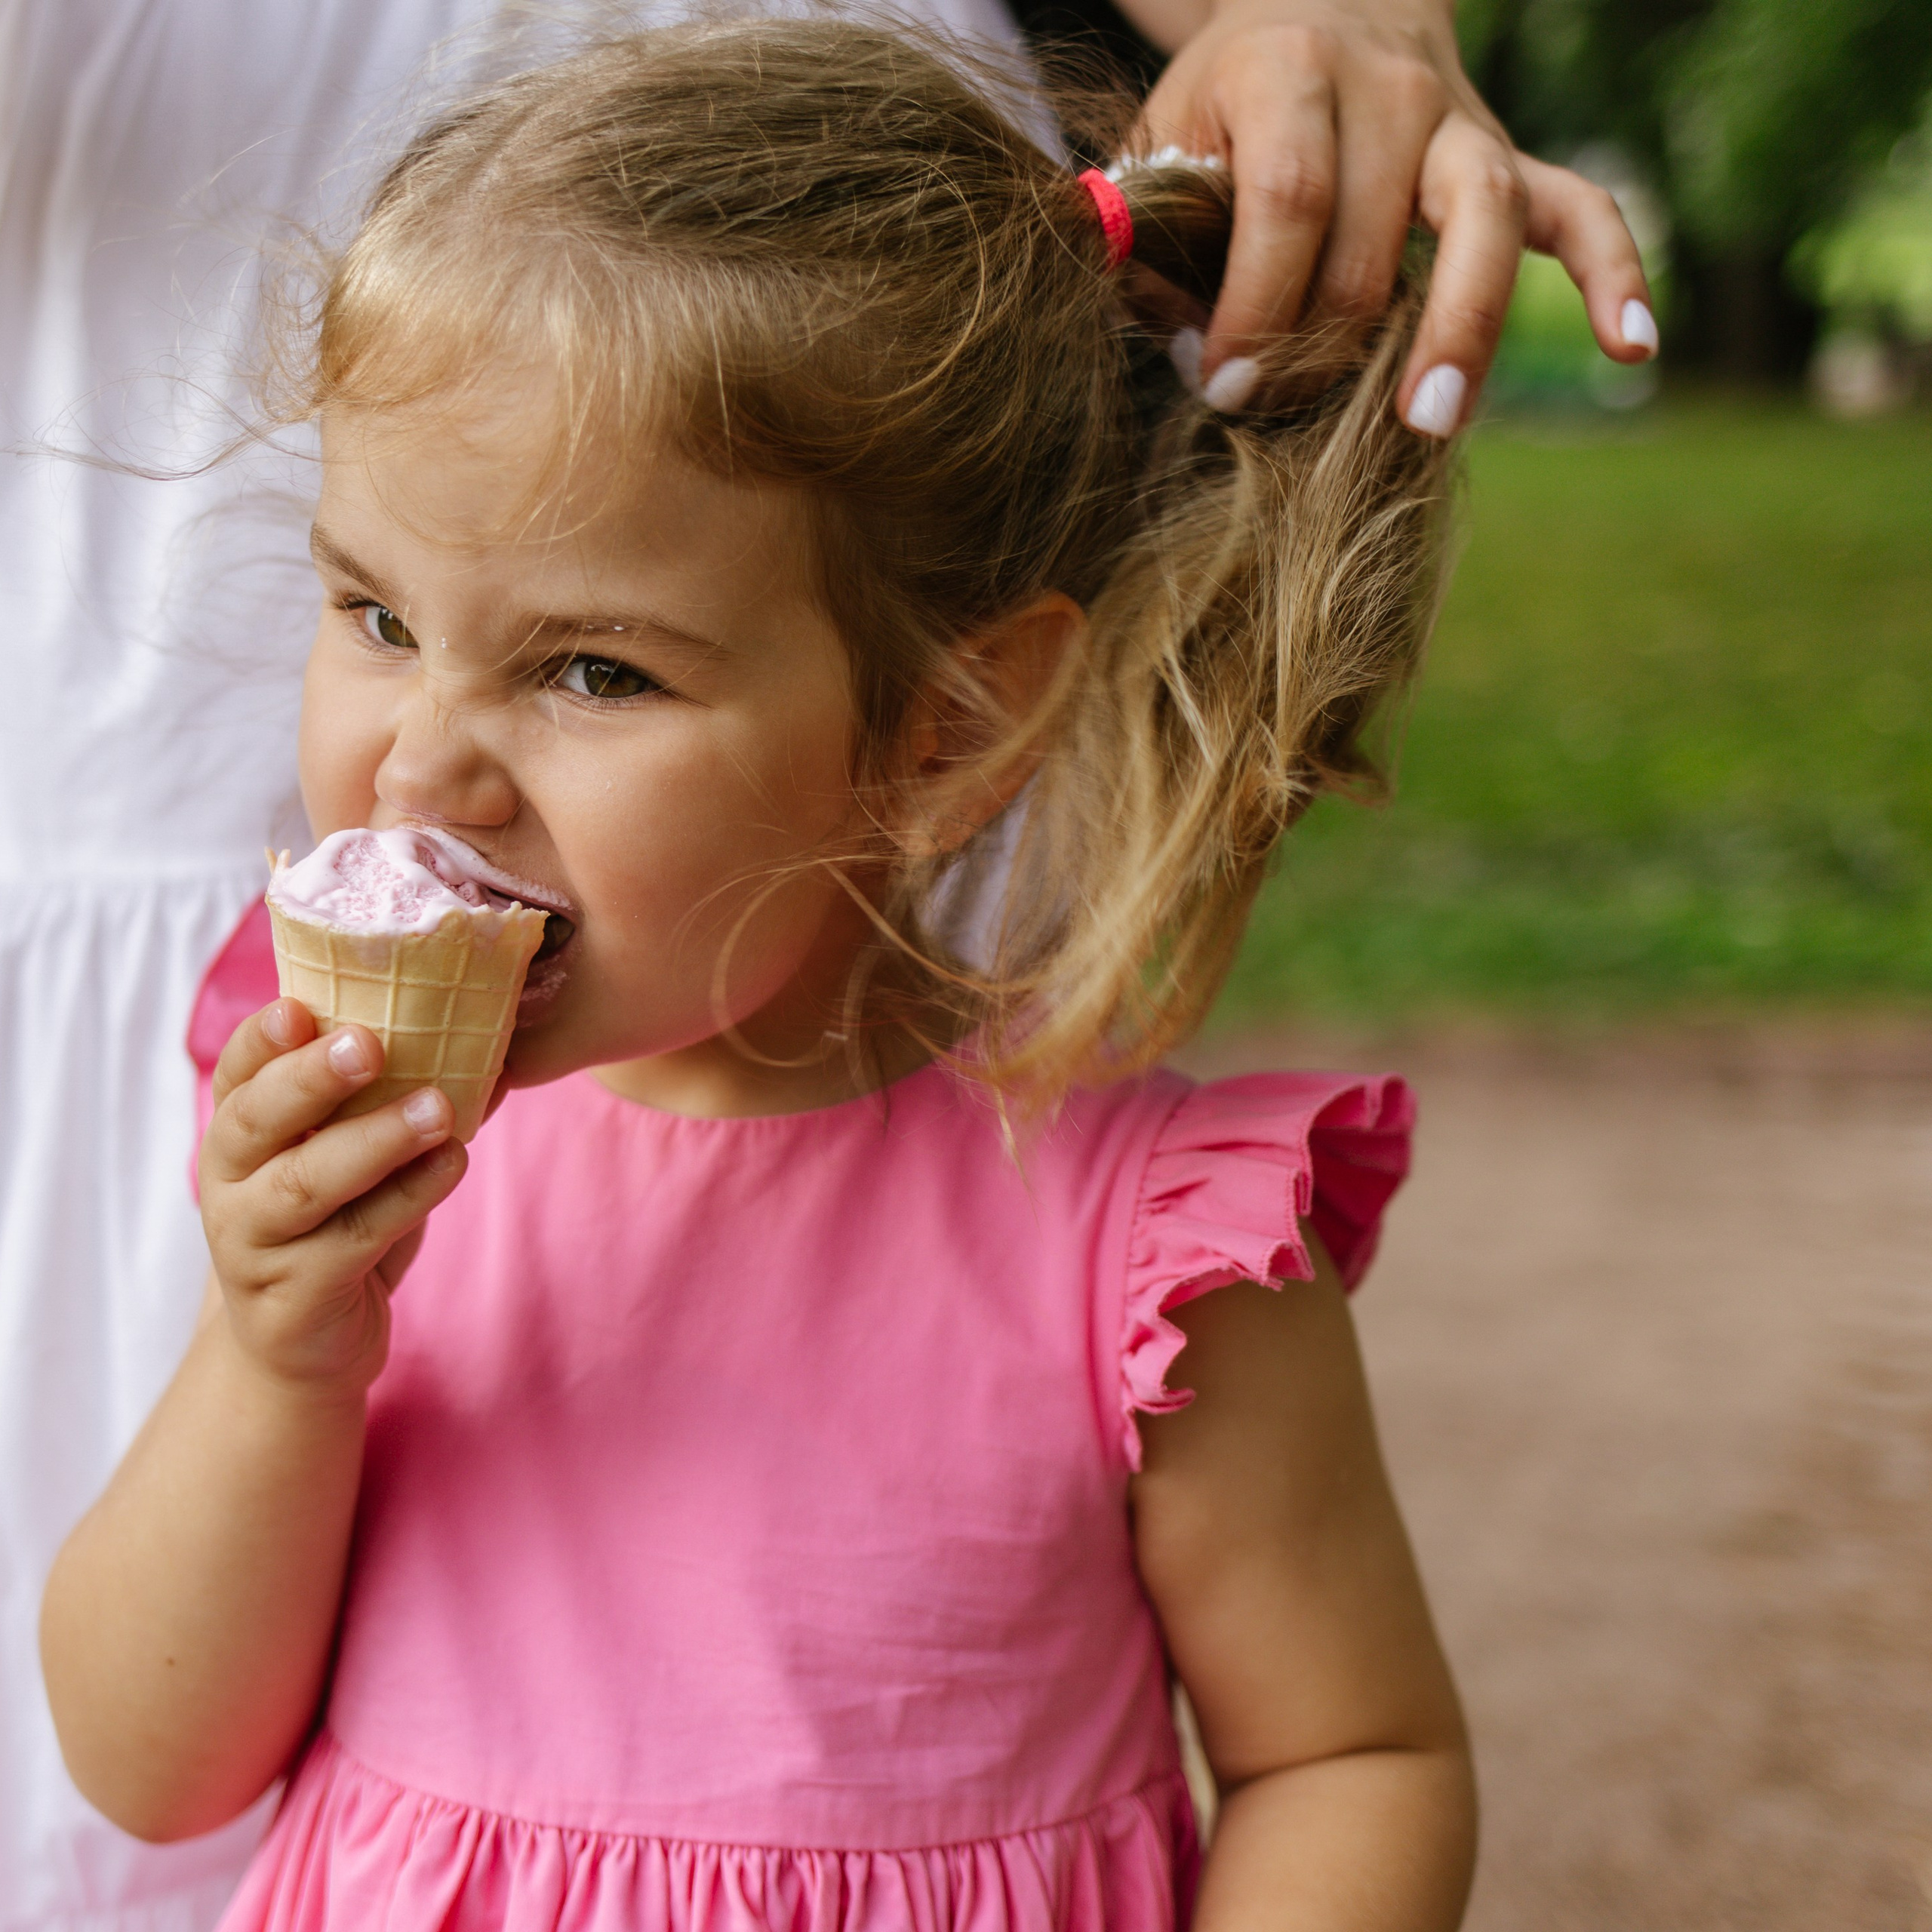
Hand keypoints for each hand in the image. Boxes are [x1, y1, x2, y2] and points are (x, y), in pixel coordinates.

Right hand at [198, 998, 466, 1393]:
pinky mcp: (294, 1296)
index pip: (239, 1073)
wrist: (307, 1346)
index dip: (263, 1038)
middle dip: (311, 1077)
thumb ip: (390, 1102)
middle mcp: (230, 1184)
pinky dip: (407, 1198)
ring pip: (306, 1184)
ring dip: (375, 1140)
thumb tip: (485, 1040)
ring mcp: (254, 1244)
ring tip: (437, 1107)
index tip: (299, 1005)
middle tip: (370, 1043)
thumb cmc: (336, 1226)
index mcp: (238, 1135)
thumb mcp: (350, 1157)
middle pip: (257, 1120)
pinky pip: (353, 1239)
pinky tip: (452, 1164)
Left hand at [1128, 0, 1655, 431]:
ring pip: (1488, 220)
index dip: (1255, 308)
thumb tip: (1169, 346)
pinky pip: (1580, 211)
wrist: (1319, 2)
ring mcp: (1464, 122)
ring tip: (1434, 423)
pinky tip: (1633, 349)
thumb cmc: (1226, 105)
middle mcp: (1391, 88)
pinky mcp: (1510, 160)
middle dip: (1324, 345)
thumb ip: (1149, 239)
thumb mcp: (1163, 144)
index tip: (1222, 385)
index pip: (1290, 202)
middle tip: (1278, 416)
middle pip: (1377, 237)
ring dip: (1463, 329)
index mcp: (1291, 70)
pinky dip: (1613, 274)